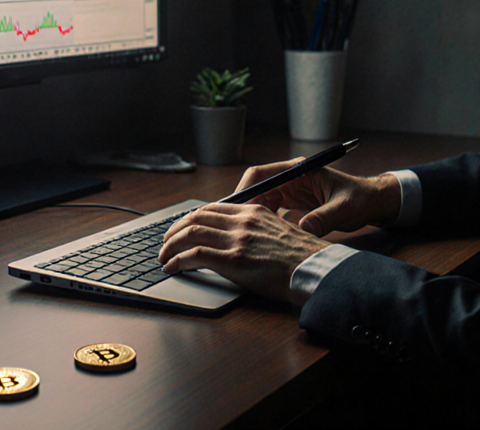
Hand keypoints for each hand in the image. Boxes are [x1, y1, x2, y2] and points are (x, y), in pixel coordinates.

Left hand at [157, 202, 329, 302]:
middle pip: (196, 217)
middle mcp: (243, 221)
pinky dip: (177, 260)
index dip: (191, 218)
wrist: (317, 270)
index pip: (212, 208)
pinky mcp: (234, 260)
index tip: (182, 228)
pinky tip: (171, 268)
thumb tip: (240, 238)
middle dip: (174, 230)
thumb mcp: (281, 231)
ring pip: (191, 233)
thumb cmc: (303, 258)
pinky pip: (195, 255)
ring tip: (163, 256)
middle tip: (165, 242)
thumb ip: (258, 229)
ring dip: (170, 245)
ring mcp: (238, 240)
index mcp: (255, 211)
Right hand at [234, 158, 402, 236]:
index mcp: (299, 170)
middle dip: (242, 206)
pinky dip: (260, 222)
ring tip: (240, 235)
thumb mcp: (344, 209)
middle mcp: (291, 177)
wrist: (372, 202)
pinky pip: (268, 210)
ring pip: (259, 200)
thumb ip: (324, 217)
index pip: (261, 174)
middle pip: (255, 188)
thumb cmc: (360, 199)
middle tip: (231, 227)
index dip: (245, 191)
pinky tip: (258, 237)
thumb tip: (304, 228)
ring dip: (249, 216)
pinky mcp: (292, 202)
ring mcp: (290, 189)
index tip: (235, 209)